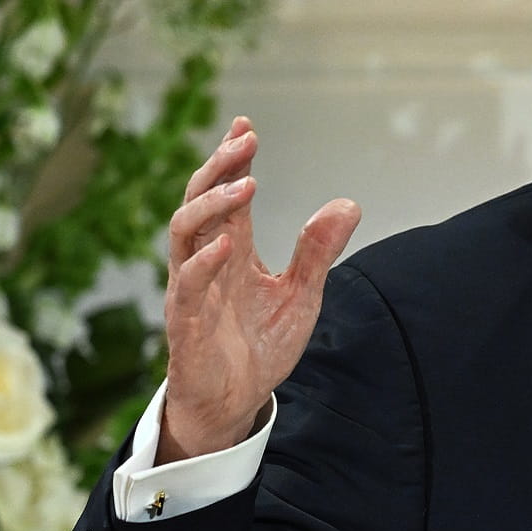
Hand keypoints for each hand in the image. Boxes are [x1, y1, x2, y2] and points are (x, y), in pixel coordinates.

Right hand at [158, 116, 360, 462]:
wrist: (235, 404)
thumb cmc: (258, 347)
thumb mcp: (302, 295)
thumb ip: (318, 251)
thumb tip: (348, 203)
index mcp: (231, 251)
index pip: (227, 194)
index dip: (234, 160)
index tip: (247, 126)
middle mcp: (206, 262)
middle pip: (199, 200)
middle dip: (219, 167)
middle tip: (245, 141)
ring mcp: (192, 290)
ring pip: (184, 233)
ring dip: (211, 205)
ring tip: (244, 186)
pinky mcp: (185, 324)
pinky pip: (187, 287)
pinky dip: (203, 263)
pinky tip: (226, 243)